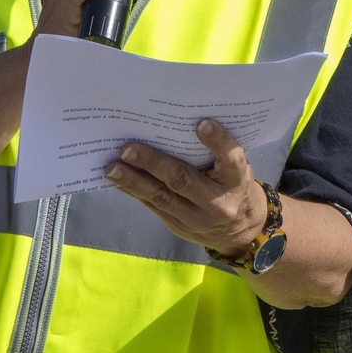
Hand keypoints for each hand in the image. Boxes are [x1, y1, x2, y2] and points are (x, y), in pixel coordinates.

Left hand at [106, 119, 268, 257]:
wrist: (239, 230)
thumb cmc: (232, 184)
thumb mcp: (235, 167)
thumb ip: (217, 151)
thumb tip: (179, 122)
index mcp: (237, 179)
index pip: (231, 159)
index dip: (218, 142)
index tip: (202, 123)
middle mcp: (217, 201)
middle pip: (183, 180)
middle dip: (153, 163)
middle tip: (128, 148)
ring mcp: (196, 218)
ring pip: (161, 197)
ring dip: (133, 181)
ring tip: (112, 168)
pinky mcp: (178, 226)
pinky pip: (153, 206)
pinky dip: (134, 191)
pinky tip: (117, 180)